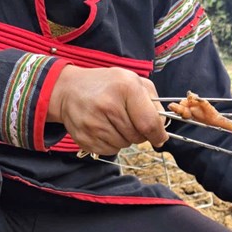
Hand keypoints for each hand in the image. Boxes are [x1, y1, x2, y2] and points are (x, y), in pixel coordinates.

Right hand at [47, 65, 167, 153]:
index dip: (158, 134)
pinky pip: (110, 150)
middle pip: (138, 137)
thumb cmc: (107, 85)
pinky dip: (112, 143)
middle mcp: (109, 105)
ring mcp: (94, 123)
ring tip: (114, 122)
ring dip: (125, 138)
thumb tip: (163, 128)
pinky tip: (104, 128)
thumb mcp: (133, 81)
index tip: (159, 137)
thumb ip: (153, 102)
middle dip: (140, 133)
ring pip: (124, 145)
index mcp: (126, 87)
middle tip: (130, 120)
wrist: (69, 90)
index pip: (149, 124)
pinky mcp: (84, 137)